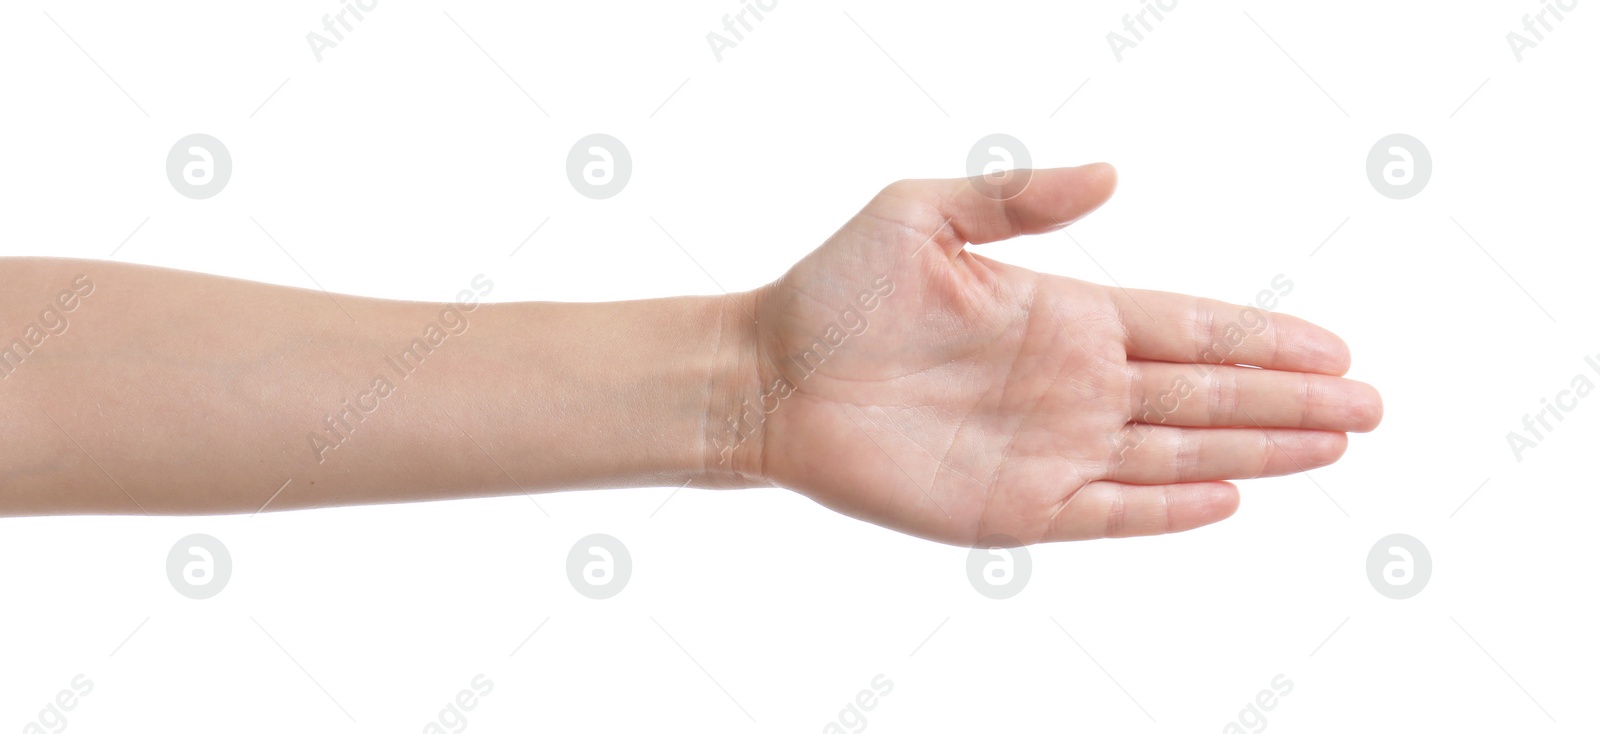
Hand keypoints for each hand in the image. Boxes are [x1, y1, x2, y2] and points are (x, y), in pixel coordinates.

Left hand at [736, 165, 1381, 545]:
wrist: (768, 377)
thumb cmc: (835, 293)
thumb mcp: (921, 215)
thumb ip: (1017, 198)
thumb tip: (1113, 173)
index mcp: (1063, 314)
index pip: (1188, 325)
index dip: (1261, 337)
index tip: (1330, 345)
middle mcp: (1072, 384)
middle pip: (1205, 392)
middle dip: (1287, 400)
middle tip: (1369, 404)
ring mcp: (1049, 448)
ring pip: (1176, 451)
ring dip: (1255, 451)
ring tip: (1332, 445)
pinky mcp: (1013, 507)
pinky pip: (1109, 511)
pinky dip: (1167, 509)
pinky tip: (1229, 498)